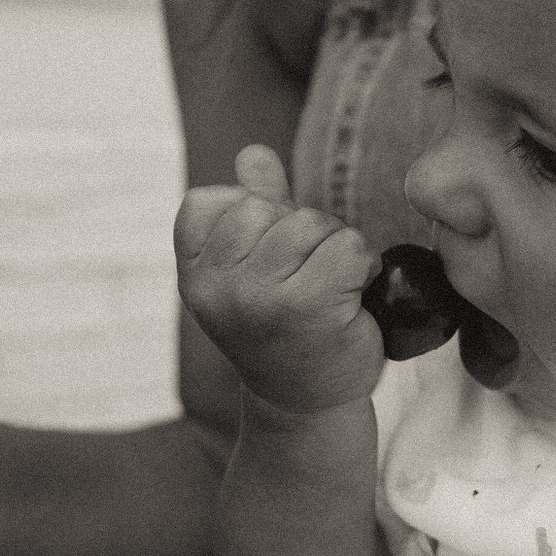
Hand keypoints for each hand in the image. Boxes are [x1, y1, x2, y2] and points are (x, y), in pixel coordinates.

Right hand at [174, 145, 383, 414]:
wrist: (307, 401)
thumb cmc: (284, 328)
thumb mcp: (256, 266)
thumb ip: (253, 206)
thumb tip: (253, 153)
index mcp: (193, 274)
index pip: (210, 200)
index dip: (250, 217)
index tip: (263, 264)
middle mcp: (216, 287)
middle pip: (266, 207)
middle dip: (298, 230)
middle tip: (305, 277)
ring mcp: (258, 297)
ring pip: (310, 223)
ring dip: (333, 246)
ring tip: (329, 287)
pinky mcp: (307, 307)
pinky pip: (347, 246)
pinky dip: (362, 264)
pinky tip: (351, 295)